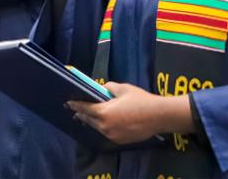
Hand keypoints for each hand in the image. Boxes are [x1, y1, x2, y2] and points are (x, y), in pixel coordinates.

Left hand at [68, 83, 186, 144]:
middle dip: (81, 114)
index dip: (76, 105)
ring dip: (92, 121)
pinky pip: (107, 132)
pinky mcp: (120, 140)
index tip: (68, 103)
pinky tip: (102, 123)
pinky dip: (102, 127)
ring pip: (97, 127)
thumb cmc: (140, 100)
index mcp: (104, 113)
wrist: (159, 116)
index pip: (85, 109)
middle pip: (89, 120)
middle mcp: (106, 126)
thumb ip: (109, 87)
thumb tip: (103, 88)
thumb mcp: (123, 88)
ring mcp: (112, 135)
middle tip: (74, 109)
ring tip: (86, 116)